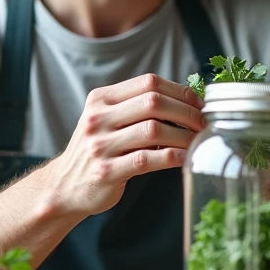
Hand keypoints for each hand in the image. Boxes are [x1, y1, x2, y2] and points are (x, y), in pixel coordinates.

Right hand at [53, 73, 205, 217]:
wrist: (64, 186)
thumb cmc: (97, 151)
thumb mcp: (107, 120)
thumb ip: (137, 108)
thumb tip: (188, 100)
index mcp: (101, 99)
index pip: (148, 82)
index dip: (180, 91)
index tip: (199, 103)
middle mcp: (98, 118)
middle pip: (153, 102)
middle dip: (187, 111)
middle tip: (205, 123)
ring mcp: (100, 145)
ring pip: (153, 130)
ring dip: (184, 135)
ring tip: (199, 140)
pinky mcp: (106, 172)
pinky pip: (147, 159)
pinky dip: (172, 157)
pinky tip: (185, 158)